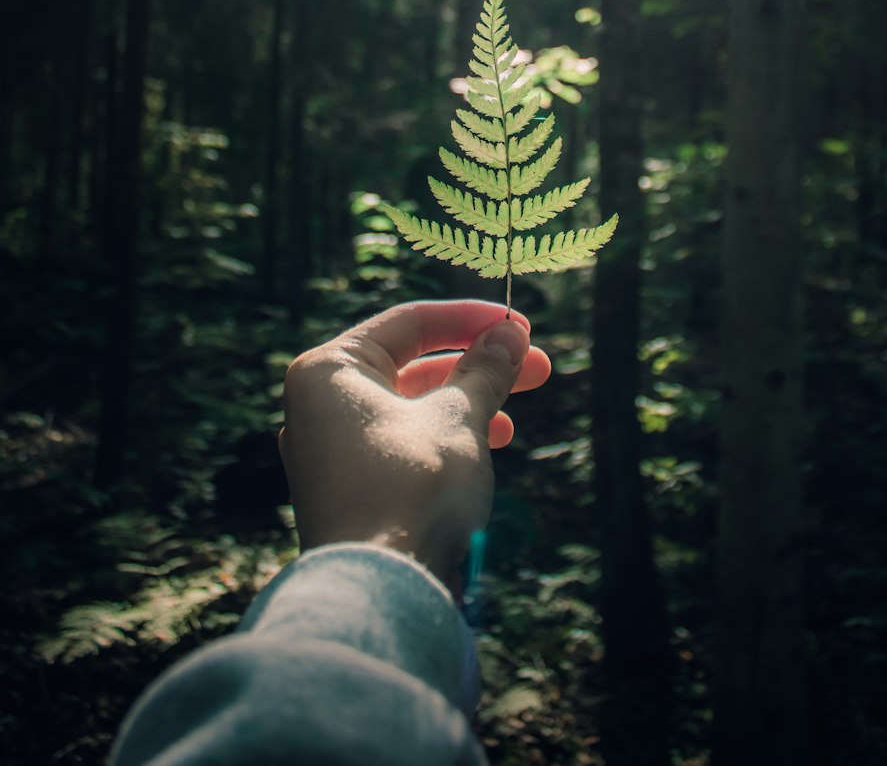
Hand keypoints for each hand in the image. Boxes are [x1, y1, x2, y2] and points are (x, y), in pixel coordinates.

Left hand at [279, 300, 550, 593]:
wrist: (381, 595)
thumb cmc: (411, 488)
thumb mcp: (458, 418)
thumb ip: (485, 370)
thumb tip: (509, 334)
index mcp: (329, 371)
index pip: (408, 323)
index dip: (470, 320)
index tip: (520, 326)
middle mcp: (320, 406)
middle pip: (411, 366)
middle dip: (477, 366)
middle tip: (537, 367)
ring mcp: (331, 452)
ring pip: (410, 408)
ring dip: (466, 405)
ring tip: (512, 417)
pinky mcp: (350, 490)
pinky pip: (402, 445)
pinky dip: (444, 439)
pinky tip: (486, 449)